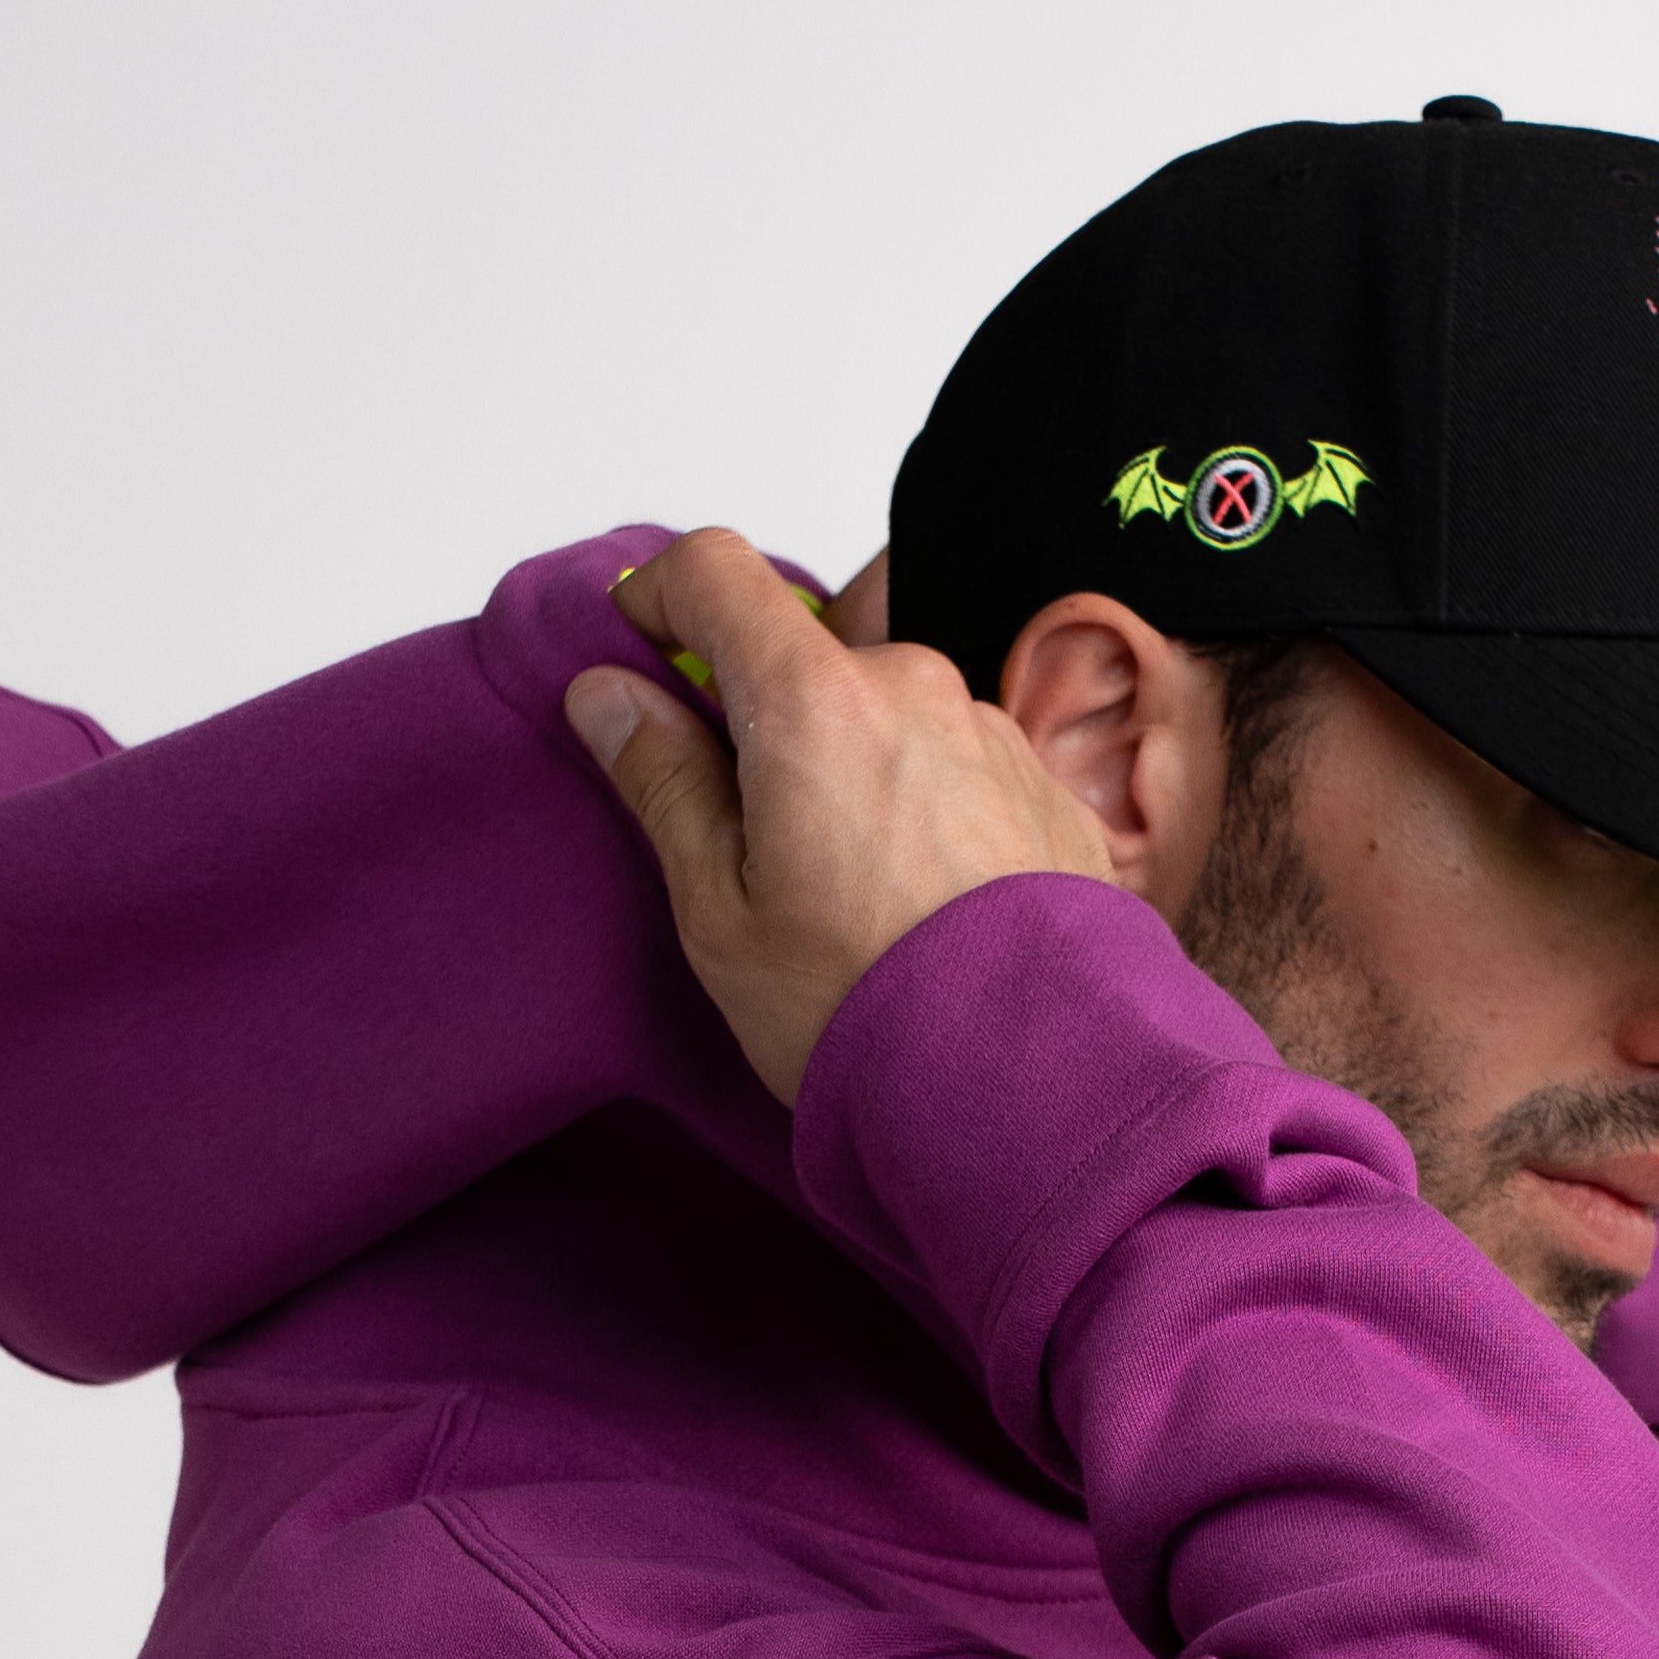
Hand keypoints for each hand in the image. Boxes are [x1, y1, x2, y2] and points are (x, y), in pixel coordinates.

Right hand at [565, 529, 1123, 1103]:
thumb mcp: (722, 912)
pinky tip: (920, 908)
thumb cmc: (867, 1010)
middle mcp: (914, 687)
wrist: (1037, 1088)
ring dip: (851, 773)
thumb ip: (663, 781)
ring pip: (887, 717)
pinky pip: (957, 768)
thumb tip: (611, 694)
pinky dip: (922, 810)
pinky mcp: (1047, 788)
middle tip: (750, 842)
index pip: (716, 570)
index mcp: (815, 701)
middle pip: (808, 659)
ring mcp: (991, 732)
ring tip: (851, 900)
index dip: (660, 595)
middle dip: (766, 725)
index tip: (639, 652)